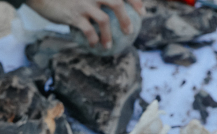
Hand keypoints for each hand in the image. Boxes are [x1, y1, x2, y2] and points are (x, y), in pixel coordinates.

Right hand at [26, 0, 144, 48]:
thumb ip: (94, 3)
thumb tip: (109, 16)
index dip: (134, 1)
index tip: (142, 12)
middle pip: (116, 4)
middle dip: (126, 18)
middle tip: (130, 31)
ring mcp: (84, 4)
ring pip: (104, 21)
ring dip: (109, 36)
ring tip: (108, 46)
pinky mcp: (74, 16)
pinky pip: (88, 31)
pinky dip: (93, 39)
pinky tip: (93, 46)